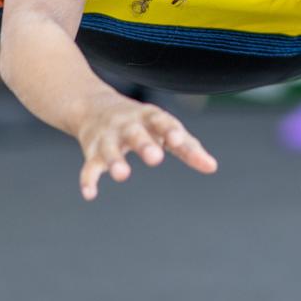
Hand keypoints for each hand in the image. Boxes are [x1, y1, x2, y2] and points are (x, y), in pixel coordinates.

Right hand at [74, 97, 216, 200]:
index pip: (162, 122)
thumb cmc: (142, 122)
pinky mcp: (92, 151)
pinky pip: (89, 165)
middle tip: (156, 158)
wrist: (94, 106)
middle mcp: (127, 125)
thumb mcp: (164, 128)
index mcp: (150, 117)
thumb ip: (188, 147)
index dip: (170, 131)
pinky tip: (90, 194)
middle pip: (135, 134)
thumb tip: (212, 167)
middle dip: (144, 144)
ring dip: (116, 161)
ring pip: (110, 149)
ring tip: (123, 175)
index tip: (180, 141)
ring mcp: (108, 137)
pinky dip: (88, 179)